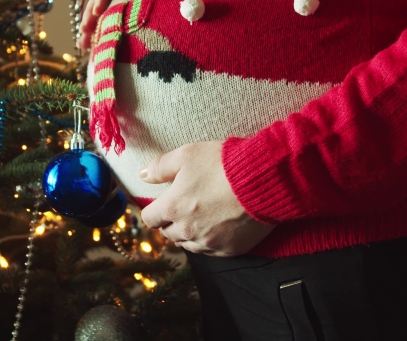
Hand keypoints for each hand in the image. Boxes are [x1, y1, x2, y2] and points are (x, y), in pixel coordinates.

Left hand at [139, 141, 274, 256]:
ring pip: (188, 245)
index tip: (162, 203)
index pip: (150, 218)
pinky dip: (210, 240)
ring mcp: (209, 243)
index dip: (154, 209)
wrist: (264, 180)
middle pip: (168, 233)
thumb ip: (160, 167)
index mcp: (173, 208)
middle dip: (171, 221)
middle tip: (183, 207)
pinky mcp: (229, 250)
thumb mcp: (188, 155)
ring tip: (200, 217)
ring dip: (189, 234)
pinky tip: (218, 226)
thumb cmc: (225, 164)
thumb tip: (142, 176)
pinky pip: (211, 251)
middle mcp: (187, 231)